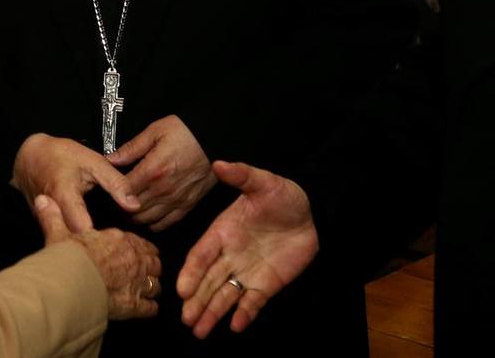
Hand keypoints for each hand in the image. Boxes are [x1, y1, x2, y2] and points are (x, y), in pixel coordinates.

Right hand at [12, 133, 138, 232]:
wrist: (30, 158)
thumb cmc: (61, 156)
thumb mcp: (92, 161)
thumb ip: (115, 182)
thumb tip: (134, 205)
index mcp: (64, 196)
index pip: (82, 228)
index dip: (101, 238)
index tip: (117, 239)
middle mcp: (52, 214)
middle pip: (77, 241)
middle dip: (98, 245)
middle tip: (118, 244)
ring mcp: (45, 223)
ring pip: (70, 242)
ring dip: (89, 244)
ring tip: (109, 242)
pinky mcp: (45, 228)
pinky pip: (65, 237)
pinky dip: (80, 238)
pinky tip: (95, 236)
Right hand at [35, 194, 160, 320]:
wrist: (71, 286)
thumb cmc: (67, 260)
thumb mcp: (58, 234)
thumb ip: (53, 217)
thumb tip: (43, 200)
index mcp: (118, 240)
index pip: (139, 243)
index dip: (140, 249)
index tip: (137, 252)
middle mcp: (133, 260)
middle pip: (153, 262)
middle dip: (150, 268)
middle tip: (145, 272)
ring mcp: (136, 283)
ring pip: (155, 284)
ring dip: (151, 287)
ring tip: (146, 291)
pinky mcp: (134, 305)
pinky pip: (150, 307)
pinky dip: (149, 308)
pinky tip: (145, 309)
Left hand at [108, 114, 216, 230]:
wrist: (216, 138)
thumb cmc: (185, 131)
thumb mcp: (155, 131)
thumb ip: (132, 148)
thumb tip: (110, 159)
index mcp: (152, 171)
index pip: (123, 191)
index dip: (111, 191)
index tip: (107, 188)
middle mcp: (163, 191)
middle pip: (132, 210)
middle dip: (120, 206)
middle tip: (114, 200)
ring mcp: (176, 201)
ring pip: (147, 220)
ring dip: (134, 217)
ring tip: (127, 208)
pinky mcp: (188, 206)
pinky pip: (165, 223)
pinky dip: (153, 223)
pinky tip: (147, 215)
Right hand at [177, 161, 318, 338]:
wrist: (313, 214)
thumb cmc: (284, 196)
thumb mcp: (263, 183)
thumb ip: (241, 175)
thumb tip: (218, 163)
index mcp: (222, 232)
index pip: (201, 255)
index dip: (191, 272)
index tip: (182, 290)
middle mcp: (229, 255)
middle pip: (207, 281)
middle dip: (196, 300)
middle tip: (187, 319)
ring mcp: (246, 272)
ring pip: (224, 295)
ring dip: (212, 312)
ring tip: (200, 331)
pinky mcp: (265, 285)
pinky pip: (251, 302)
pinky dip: (243, 314)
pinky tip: (235, 326)